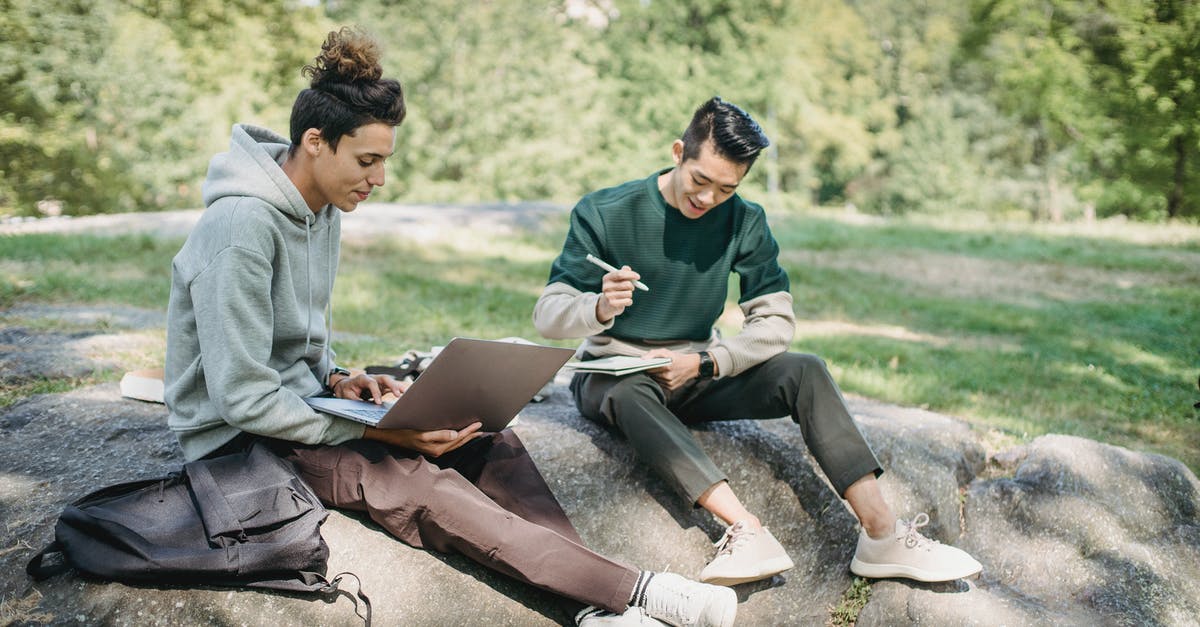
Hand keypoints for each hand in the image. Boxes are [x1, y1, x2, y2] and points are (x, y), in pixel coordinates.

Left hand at [332, 373, 406, 403]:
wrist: (345, 387)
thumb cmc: (346, 391)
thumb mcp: (347, 397)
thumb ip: (356, 401)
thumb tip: (365, 407)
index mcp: (362, 379)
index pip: (372, 383)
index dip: (376, 392)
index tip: (378, 403)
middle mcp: (372, 378)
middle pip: (384, 378)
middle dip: (392, 385)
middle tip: (398, 394)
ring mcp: (378, 382)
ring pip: (390, 382)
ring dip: (399, 387)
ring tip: (407, 393)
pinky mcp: (382, 388)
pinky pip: (391, 388)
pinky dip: (398, 391)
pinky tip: (406, 395)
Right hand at [363, 422, 484, 456]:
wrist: (390, 437)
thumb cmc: (404, 433)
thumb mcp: (421, 434)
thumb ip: (439, 435)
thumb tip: (455, 434)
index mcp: (437, 448)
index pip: (458, 438)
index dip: (469, 431)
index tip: (479, 424)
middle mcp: (437, 451)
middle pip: (458, 442)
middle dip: (470, 435)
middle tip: (481, 428)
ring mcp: (434, 450)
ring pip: (454, 444)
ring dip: (465, 438)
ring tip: (475, 432)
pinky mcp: (431, 448)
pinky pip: (448, 444)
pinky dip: (456, 439)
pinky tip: (458, 435)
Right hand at [595, 266, 641, 322]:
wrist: (607, 304)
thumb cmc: (615, 289)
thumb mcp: (618, 279)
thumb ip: (623, 272)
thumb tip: (627, 268)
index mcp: (607, 278)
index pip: (620, 274)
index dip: (631, 274)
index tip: (638, 277)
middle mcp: (606, 286)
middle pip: (627, 284)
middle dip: (632, 286)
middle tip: (631, 287)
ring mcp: (608, 296)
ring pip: (629, 293)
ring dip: (630, 294)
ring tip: (625, 295)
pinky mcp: (613, 304)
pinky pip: (628, 301)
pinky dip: (629, 301)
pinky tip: (624, 301)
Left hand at [642, 349, 701, 390]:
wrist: (691, 366)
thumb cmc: (677, 358)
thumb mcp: (666, 351)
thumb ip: (653, 353)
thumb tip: (643, 358)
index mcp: (667, 366)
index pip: (649, 369)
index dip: (646, 366)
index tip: (645, 364)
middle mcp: (668, 376)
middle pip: (651, 375)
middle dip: (650, 371)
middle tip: (653, 366)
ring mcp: (669, 383)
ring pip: (655, 380)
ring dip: (655, 376)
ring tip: (660, 370)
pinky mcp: (670, 388)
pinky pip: (660, 384)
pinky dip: (660, 380)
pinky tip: (663, 375)